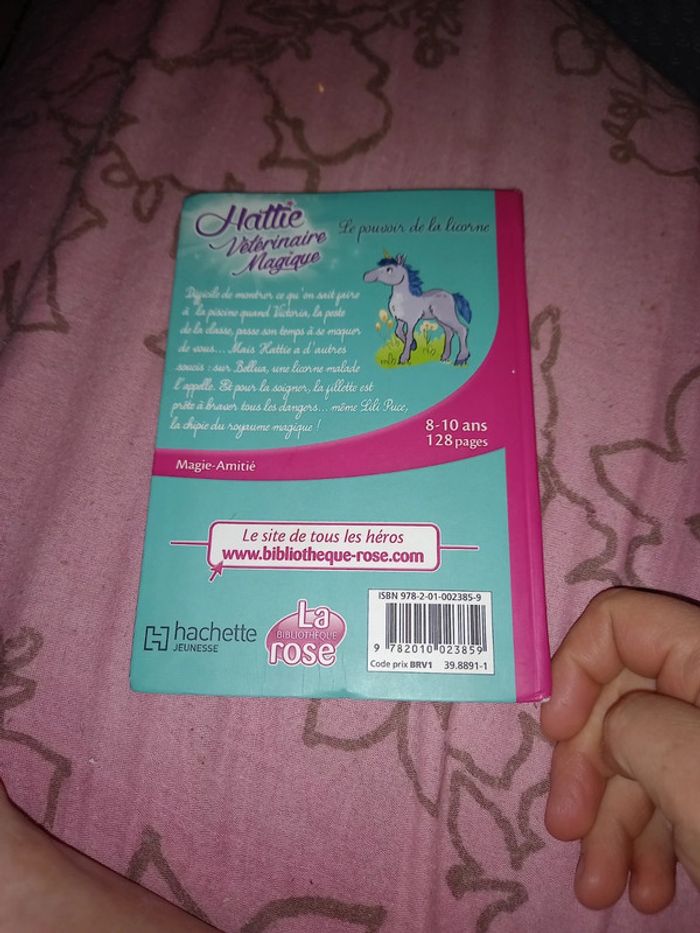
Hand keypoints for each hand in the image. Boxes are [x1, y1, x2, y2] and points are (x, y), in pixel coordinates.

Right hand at [540, 588, 699, 912]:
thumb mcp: (691, 769)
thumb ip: (632, 724)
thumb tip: (611, 728)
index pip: (622, 623)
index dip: (575, 670)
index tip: (553, 735)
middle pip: (623, 699)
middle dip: (587, 768)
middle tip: (565, 829)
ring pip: (642, 760)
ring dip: (612, 825)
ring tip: (601, 889)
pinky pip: (673, 798)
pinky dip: (650, 843)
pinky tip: (648, 891)